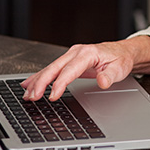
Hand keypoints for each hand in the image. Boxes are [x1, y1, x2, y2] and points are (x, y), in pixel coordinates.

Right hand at [21, 36, 149, 101]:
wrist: (122, 52)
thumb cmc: (120, 59)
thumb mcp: (120, 69)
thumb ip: (110, 76)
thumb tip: (102, 81)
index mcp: (87, 53)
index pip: (69, 70)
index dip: (59, 84)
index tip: (52, 96)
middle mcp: (76, 52)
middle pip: (54, 68)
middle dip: (41, 82)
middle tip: (32, 97)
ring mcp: (71, 55)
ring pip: (50, 68)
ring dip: (37, 81)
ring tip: (27, 94)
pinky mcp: (68, 60)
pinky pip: (52, 69)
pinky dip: (40, 77)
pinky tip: (29, 84)